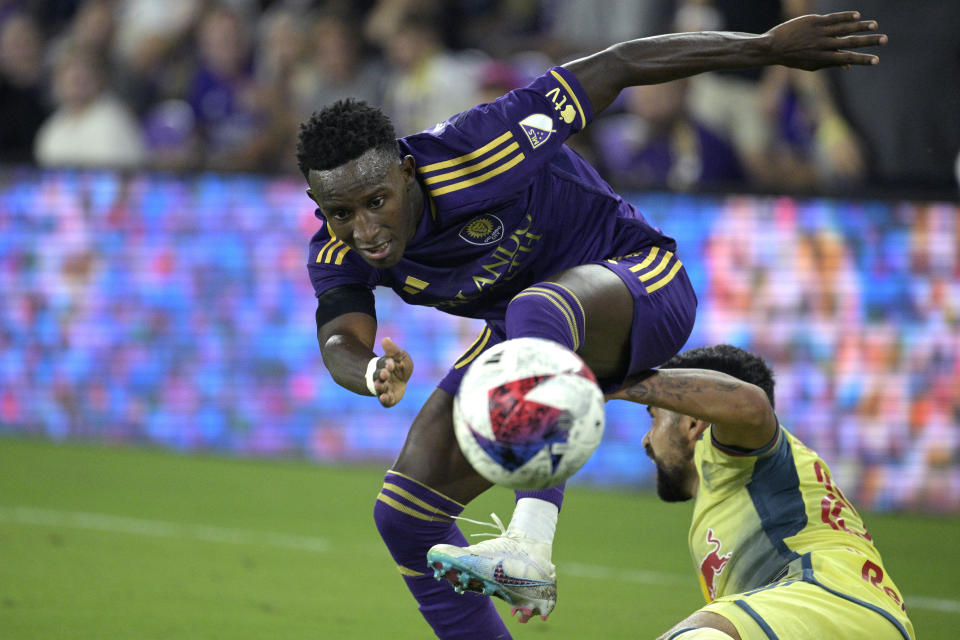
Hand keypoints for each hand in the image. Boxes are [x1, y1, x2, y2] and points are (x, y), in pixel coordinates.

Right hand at [372, 336, 412, 406]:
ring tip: (380, 385)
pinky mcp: (389, 398)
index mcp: (384, 365)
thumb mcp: (400, 356)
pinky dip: (384, 400)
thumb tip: (385, 339)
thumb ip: (393, 349)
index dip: (387, 363)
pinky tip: (383, 398)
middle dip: (381, 374)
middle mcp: (382, 377)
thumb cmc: (400, 366)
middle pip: (378, 376)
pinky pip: (385, 401)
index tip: (391, 363)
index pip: (383, 363)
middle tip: (385, 373)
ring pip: (379, 388)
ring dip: (379, 387)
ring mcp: (385, 388)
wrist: (401, 380)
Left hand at [765, 12, 886, 70]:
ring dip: (861, 26)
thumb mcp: (811, 65)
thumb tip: (847, 66)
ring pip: (844, 28)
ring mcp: (820, 33)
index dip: (862, 60)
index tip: (876, 61)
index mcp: (823, 58)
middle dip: (868, 42)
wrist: (773, 47)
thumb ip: (830, 64)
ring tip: (875, 25)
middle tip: (884, 40)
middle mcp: (824, 46)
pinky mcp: (815, 22)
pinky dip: (846, 16)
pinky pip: (833, 18)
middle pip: (850, 43)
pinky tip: (857, 15)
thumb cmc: (794, 58)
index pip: (847, 59)